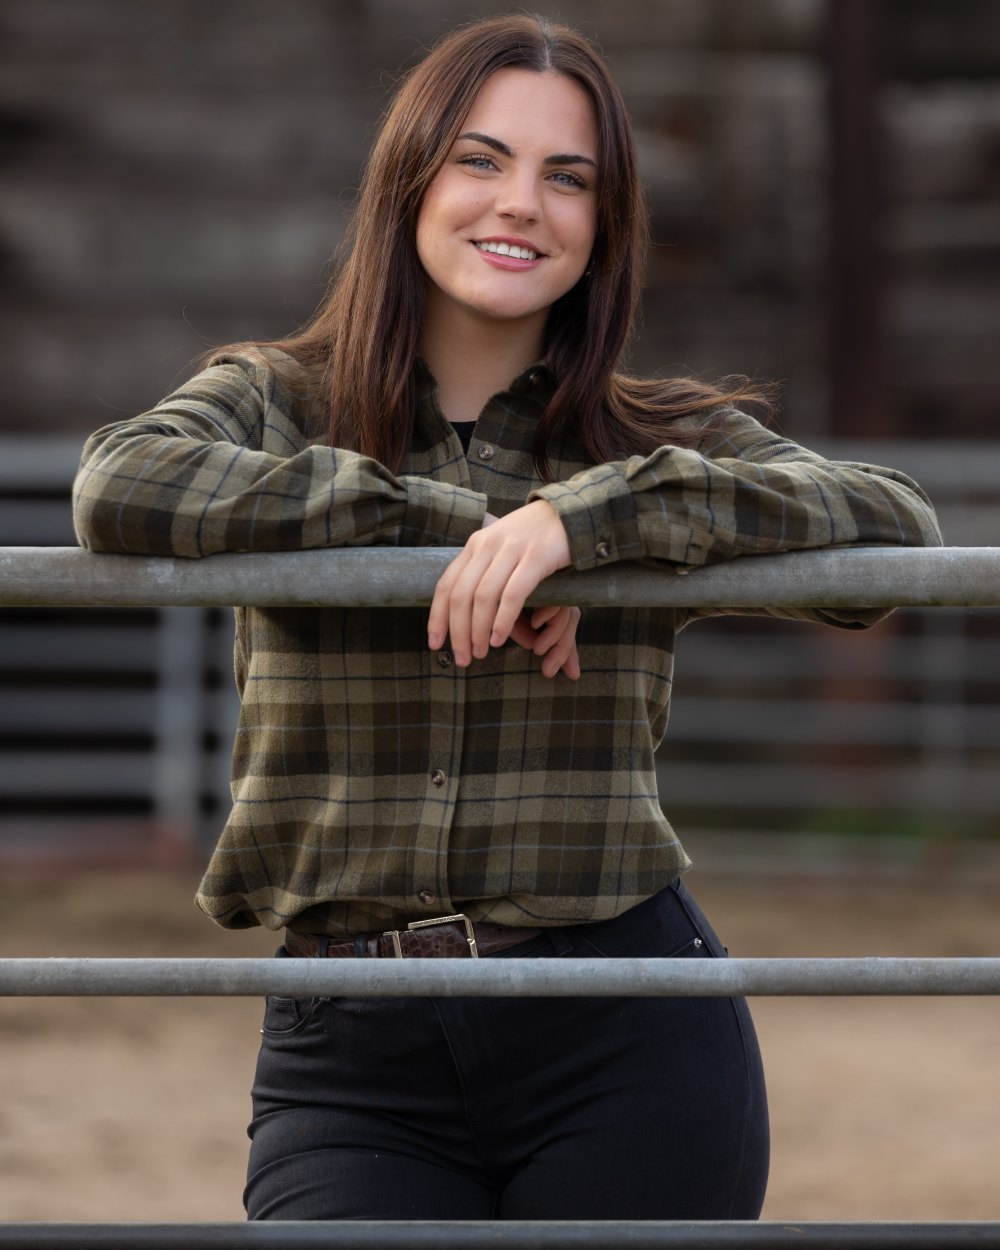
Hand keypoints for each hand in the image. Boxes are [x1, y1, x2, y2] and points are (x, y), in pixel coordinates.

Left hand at [428, 500, 574, 674]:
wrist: (571, 513)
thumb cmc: (535, 537)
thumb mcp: (501, 548)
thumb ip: (483, 570)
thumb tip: (465, 608)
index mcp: (475, 545)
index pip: (446, 585)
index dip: (437, 618)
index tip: (435, 643)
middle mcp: (488, 545)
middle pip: (461, 595)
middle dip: (457, 632)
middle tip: (462, 659)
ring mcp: (511, 549)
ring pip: (483, 597)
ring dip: (478, 631)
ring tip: (480, 653)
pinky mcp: (536, 557)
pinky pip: (512, 594)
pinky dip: (502, 620)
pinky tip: (498, 638)